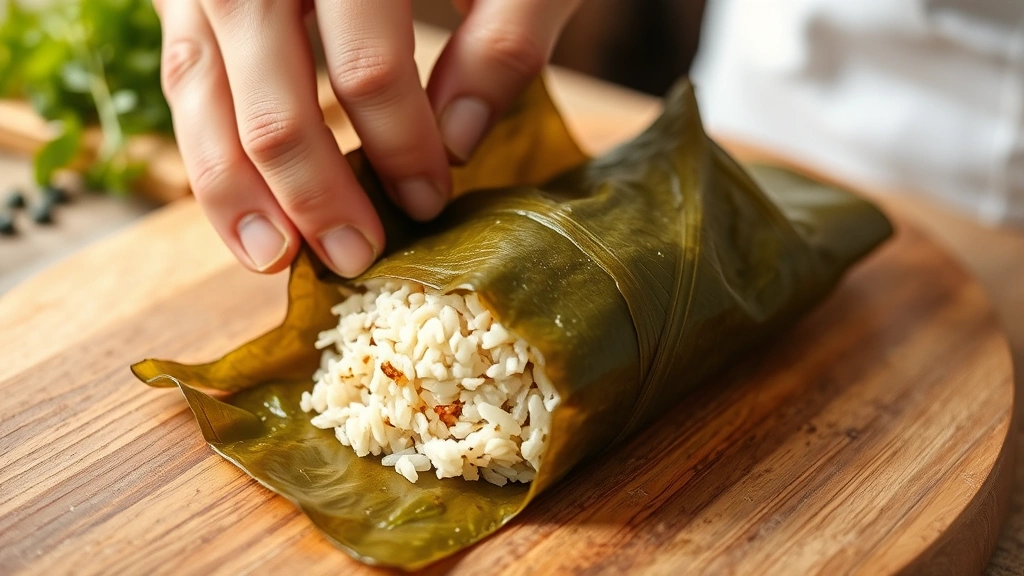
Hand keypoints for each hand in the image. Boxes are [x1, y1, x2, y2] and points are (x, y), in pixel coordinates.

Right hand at [154, 0, 580, 276]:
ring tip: (269, 257)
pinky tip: (236, 201)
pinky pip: (182, 67)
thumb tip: (461, 139)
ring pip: (203, 86)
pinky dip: (204, 140)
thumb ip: (505, 36)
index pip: (367, 63)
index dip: (399, 145)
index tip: (428, 199)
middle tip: (355, 256)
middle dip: (313, 191)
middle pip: (271, 94)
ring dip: (234, 186)